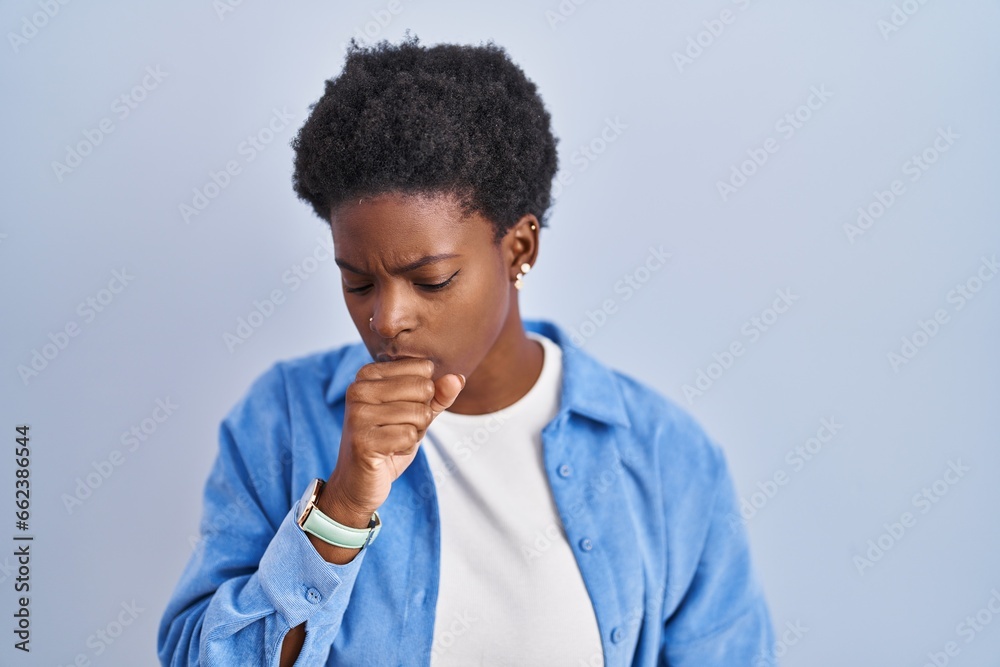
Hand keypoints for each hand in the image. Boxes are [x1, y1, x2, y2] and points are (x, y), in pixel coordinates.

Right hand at [320, 358, 464, 526]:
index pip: (424, 368)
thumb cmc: (388, 443)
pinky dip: (406, 448)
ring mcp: (358, 414)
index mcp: (370, 374)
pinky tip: (387, 452)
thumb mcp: (417, 414)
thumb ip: (438, 395)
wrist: (357, 483)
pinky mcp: (362, 440)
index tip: (401, 410)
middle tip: (396, 429)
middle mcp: (359, 388)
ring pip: (419, 413)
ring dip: (414, 434)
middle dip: (422, 416)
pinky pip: (409, 436)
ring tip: (391, 441)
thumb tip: (457, 378)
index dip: (425, 395)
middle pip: (424, 388)